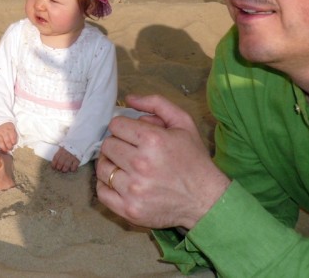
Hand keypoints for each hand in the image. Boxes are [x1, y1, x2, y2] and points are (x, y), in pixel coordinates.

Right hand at [0, 122, 16, 151]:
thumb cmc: (7, 125)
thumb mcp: (12, 126)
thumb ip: (14, 133)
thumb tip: (14, 142)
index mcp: (10, 129)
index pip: (13, 138)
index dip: (14, 142)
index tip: (13, 144)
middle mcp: (3, 131)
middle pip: (7, 141)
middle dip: (9, 147)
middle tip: (10, 149)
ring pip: (0, 142)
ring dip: (3, 147)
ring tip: (4, 150)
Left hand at [51, 147, 80, 172]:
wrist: (79, 141)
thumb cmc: (69, 145)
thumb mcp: (63, 146)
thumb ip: (59, 152)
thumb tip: (55, 160)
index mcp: (62, 149)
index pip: (56, 158)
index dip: (53, 164)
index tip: (53, 167)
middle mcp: (66, 153)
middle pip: (60, 162)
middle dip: (59, 167)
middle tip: (59, 169)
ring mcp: (72, 156)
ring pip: (66, 165)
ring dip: (64, 169)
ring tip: (64, 170)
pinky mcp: (78, 158)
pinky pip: (74, 166)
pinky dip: (72, 169)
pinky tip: (71, 169)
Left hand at [96, 94, 230, 229]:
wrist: (206, 199)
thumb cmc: (194, 159)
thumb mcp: (183, 123)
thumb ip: (156, 103)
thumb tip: (128, 99)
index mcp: (153, 140)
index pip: (116, 125)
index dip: (124, 127)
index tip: (132, 135)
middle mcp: (140, 164)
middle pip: (107, 145)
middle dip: (117, 144)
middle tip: (130, 151)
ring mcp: (133, 189)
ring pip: (102, 168)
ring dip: (111, 164)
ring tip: (126, 167)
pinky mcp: (129, 209)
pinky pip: (102, 193)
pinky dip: (107, 186)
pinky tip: (121, 182)